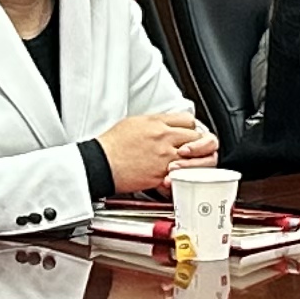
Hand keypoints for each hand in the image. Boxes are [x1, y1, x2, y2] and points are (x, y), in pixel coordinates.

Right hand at [100, 111, 217, 191]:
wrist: (99, 163)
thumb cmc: (111, 145)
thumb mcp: (134, 123)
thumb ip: (155, 123)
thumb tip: (167, 126)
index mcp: (157, 123)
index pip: (189, 120)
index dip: (191, 128)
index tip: (189, 134)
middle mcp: (164, 138)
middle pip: (198, 137)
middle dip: (200, 145)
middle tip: (195, 152)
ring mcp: (164, 158)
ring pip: (197, 158)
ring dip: (198, 162)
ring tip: (192, 165)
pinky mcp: (161, 175)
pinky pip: (183, 176)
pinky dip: (185, 178)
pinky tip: (182, 178)